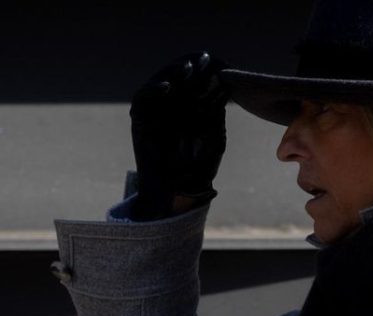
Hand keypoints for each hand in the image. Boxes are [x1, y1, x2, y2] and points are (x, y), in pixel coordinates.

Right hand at [130, 51, 229, 220]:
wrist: (179, 190)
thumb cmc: (200, 166)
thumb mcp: (214, 136)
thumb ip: (216, 113)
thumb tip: (224, 87)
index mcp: (190, 108)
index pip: (197, 82)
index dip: (208, 72)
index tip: (223, 64)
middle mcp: (172, 106)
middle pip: (180, 78)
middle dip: (192, 68)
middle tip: (205, 59)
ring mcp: (155, 110)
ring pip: (161, 83)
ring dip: (173, 74)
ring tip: (188, 69)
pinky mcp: (139, 119)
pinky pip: (142, 99)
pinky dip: (153, 91)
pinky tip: (167, 87)